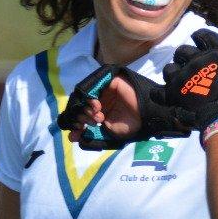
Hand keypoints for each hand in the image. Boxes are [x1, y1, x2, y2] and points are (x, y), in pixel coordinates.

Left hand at [59, 66, 192, 150]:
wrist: (146, 117)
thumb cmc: (130, 126)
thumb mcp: (107, 133)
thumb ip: (90, 135)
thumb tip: (71, 137)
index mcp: (97, 112)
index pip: (79, 114)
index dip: (75, 122)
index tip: (76, 132)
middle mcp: (98, 99)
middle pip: (79, 103)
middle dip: (80, 116)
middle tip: (88, 124)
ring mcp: (103, 90)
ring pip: (85, 94)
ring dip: (85, 107)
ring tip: (97, 116)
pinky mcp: (109, 81)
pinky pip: (93, 84)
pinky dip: (91, 95)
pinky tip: (97, 106)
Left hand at [163, 30, 217, 131]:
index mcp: (216, 55)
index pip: (204, 35)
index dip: (199, 36)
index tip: (197, 39)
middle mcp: (196, 61)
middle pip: (182, 51)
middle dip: (183, 56)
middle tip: (186, 64)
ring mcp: (182, 76)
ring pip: (169, 69)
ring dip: (172, 73)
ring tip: (176, 80)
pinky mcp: (172, 93)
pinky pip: (159, 91)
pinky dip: (159, 94)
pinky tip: (162, 95)